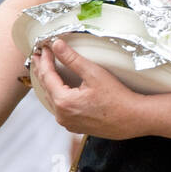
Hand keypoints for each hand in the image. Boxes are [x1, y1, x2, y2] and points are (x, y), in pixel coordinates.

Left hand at [30, 39, 147, 139]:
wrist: (133, 118)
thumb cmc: (117, 98)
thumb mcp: (94, 73)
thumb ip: (72, 58)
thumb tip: (57, 45)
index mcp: (64, 102)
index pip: (47, 75)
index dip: (45, 59)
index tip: (44, 48)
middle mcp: (62, 115)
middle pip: (46, 87)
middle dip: (42, 70)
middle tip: (38, 56)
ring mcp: (67, 123)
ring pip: (52, 98)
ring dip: (48, 82)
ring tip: (44, 69)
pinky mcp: (74, 126)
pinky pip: (60, 108)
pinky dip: (56, 95)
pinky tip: (57, 88)